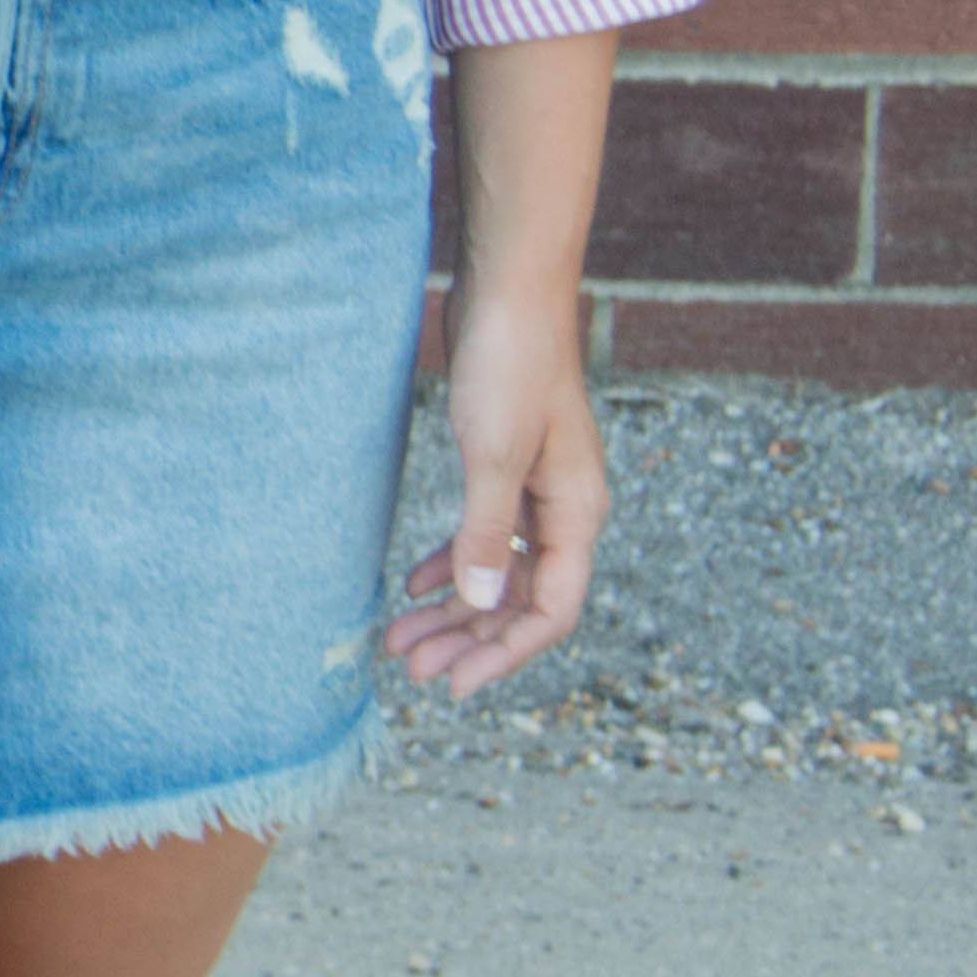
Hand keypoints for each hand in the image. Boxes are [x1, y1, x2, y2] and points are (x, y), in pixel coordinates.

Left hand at [383, 285, 607, 700]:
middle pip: (519, 600)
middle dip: (466, 638)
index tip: (453, 685)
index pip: (549, 611)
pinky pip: (484, 535)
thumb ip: (486, 532)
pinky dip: (452, 562)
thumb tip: (478, 602)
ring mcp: (536, 490)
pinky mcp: (506, 467)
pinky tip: (415, 582)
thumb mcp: (494, 455)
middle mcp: (564, 510)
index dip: (503, 654)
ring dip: (453, 608)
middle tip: (410, 669)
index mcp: (576, 514)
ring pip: (497, 571)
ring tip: (400, 639)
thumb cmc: (511, 364)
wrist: (509, 291)